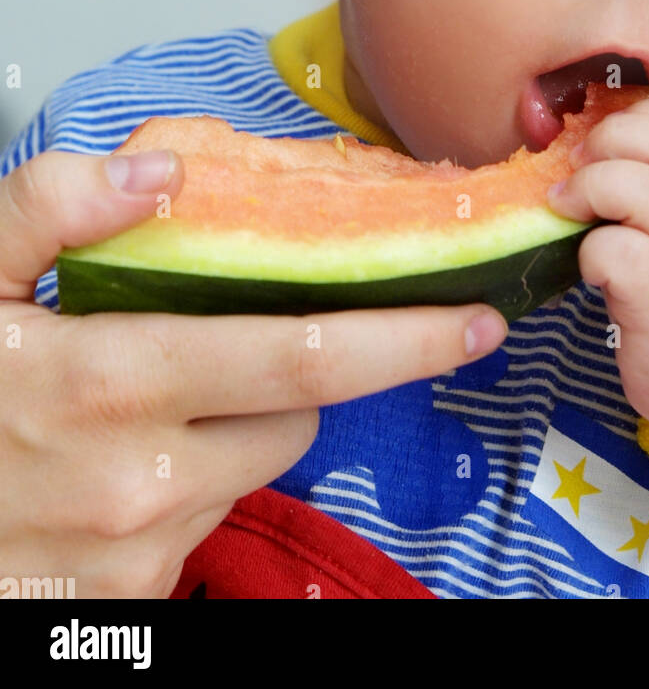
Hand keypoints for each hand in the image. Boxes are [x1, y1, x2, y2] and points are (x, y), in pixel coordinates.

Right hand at [0, 148, 506, 597]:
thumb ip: (51, 207)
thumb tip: (155, 174)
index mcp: (113, 383)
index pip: (304, 358)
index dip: (404, 337)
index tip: (473, 320)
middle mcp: (144, 480)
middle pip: (299, 414)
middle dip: (310, 371)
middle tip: (276, 339)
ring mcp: (142, 550)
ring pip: (258, 465)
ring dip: (240, 422)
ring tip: (154, 394)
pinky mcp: (134, 597)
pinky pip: (208, 520)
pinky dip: (193, 478)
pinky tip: (124, 459)